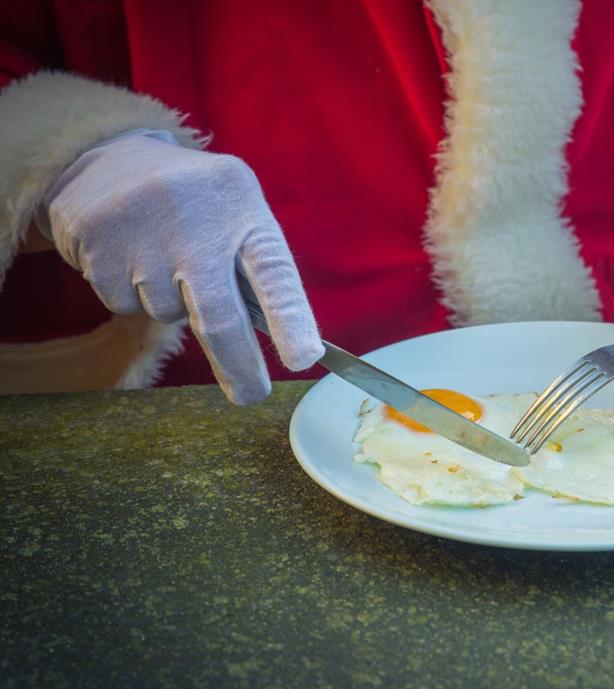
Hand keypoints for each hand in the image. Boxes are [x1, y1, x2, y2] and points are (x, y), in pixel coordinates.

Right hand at [44, 133, 323, 403]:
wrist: (109, 156)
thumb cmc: (196, 202)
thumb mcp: (238, 211)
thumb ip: (255, 268)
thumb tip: (280, 342)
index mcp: (244, 212)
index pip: (273, 273)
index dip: (290, 319)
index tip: (304, 360)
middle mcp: (196, 223)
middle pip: (219, 317)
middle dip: (238, 365)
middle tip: (251, 396)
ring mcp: (142, 233)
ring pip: (167, 313)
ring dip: (171, 304)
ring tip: (163, 256)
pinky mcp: (96, 242)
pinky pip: (123, 303)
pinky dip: (130, 292)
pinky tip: (129, 253)